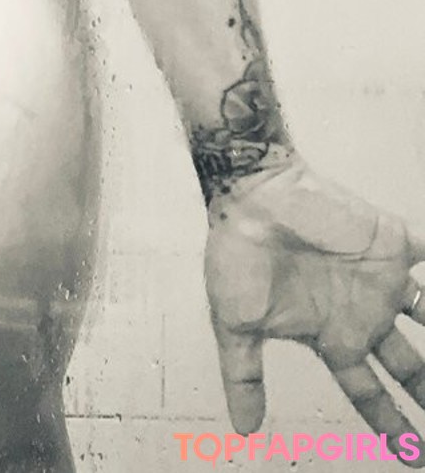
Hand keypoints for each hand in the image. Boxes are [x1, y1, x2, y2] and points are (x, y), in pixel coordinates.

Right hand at [205, 155, 424, 457]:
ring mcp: (377, 277)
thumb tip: (245, 427)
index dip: (392, 424)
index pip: (369, 392)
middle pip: (409, 366)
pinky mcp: (390, 241)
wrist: (249, 195)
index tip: (412, 454)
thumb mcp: (236, 324)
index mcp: (329, 333)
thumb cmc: (237, 249)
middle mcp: (359, 310)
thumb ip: (244, 376)